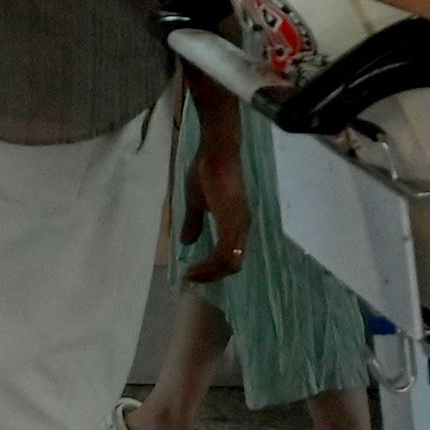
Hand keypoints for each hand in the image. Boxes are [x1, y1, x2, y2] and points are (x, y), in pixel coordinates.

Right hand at [184, 105, 251, 279]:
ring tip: (191, 274)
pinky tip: (195, 264)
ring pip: (230, 263)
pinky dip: (210, 264)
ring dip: (209, 273)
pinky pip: (226, 253)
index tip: (192, 274)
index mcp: (236, 224)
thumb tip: (187, 242)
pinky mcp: (233, 220)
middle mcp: (242, 228)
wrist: (215, 151)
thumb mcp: (196, 202)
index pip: (230, 258)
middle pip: (232, 266)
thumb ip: (194, 222)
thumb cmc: (207, 170)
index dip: (212, 270)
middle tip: (191, 278)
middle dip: (210, 276)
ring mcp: (239, 225)